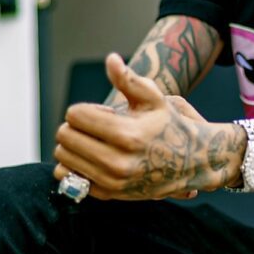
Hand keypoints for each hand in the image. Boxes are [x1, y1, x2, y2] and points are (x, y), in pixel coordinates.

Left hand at [53, 53, 241, 200]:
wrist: (191, 163)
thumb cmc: (169, 125)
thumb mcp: (154, 99)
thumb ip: (129, 80)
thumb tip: (111, 59)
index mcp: (127, 134)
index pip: (75, 116)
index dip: (82, 109)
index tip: (98, 112)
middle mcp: (117, 162)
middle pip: (65, 137)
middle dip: (74, 127)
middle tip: (93, 127)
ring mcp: (112, 182)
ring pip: (63, 158)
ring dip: (72, 146)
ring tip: (94, 142)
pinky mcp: (109, 194)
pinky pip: (69, 179)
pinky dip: (74, 166)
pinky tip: (92, 159)